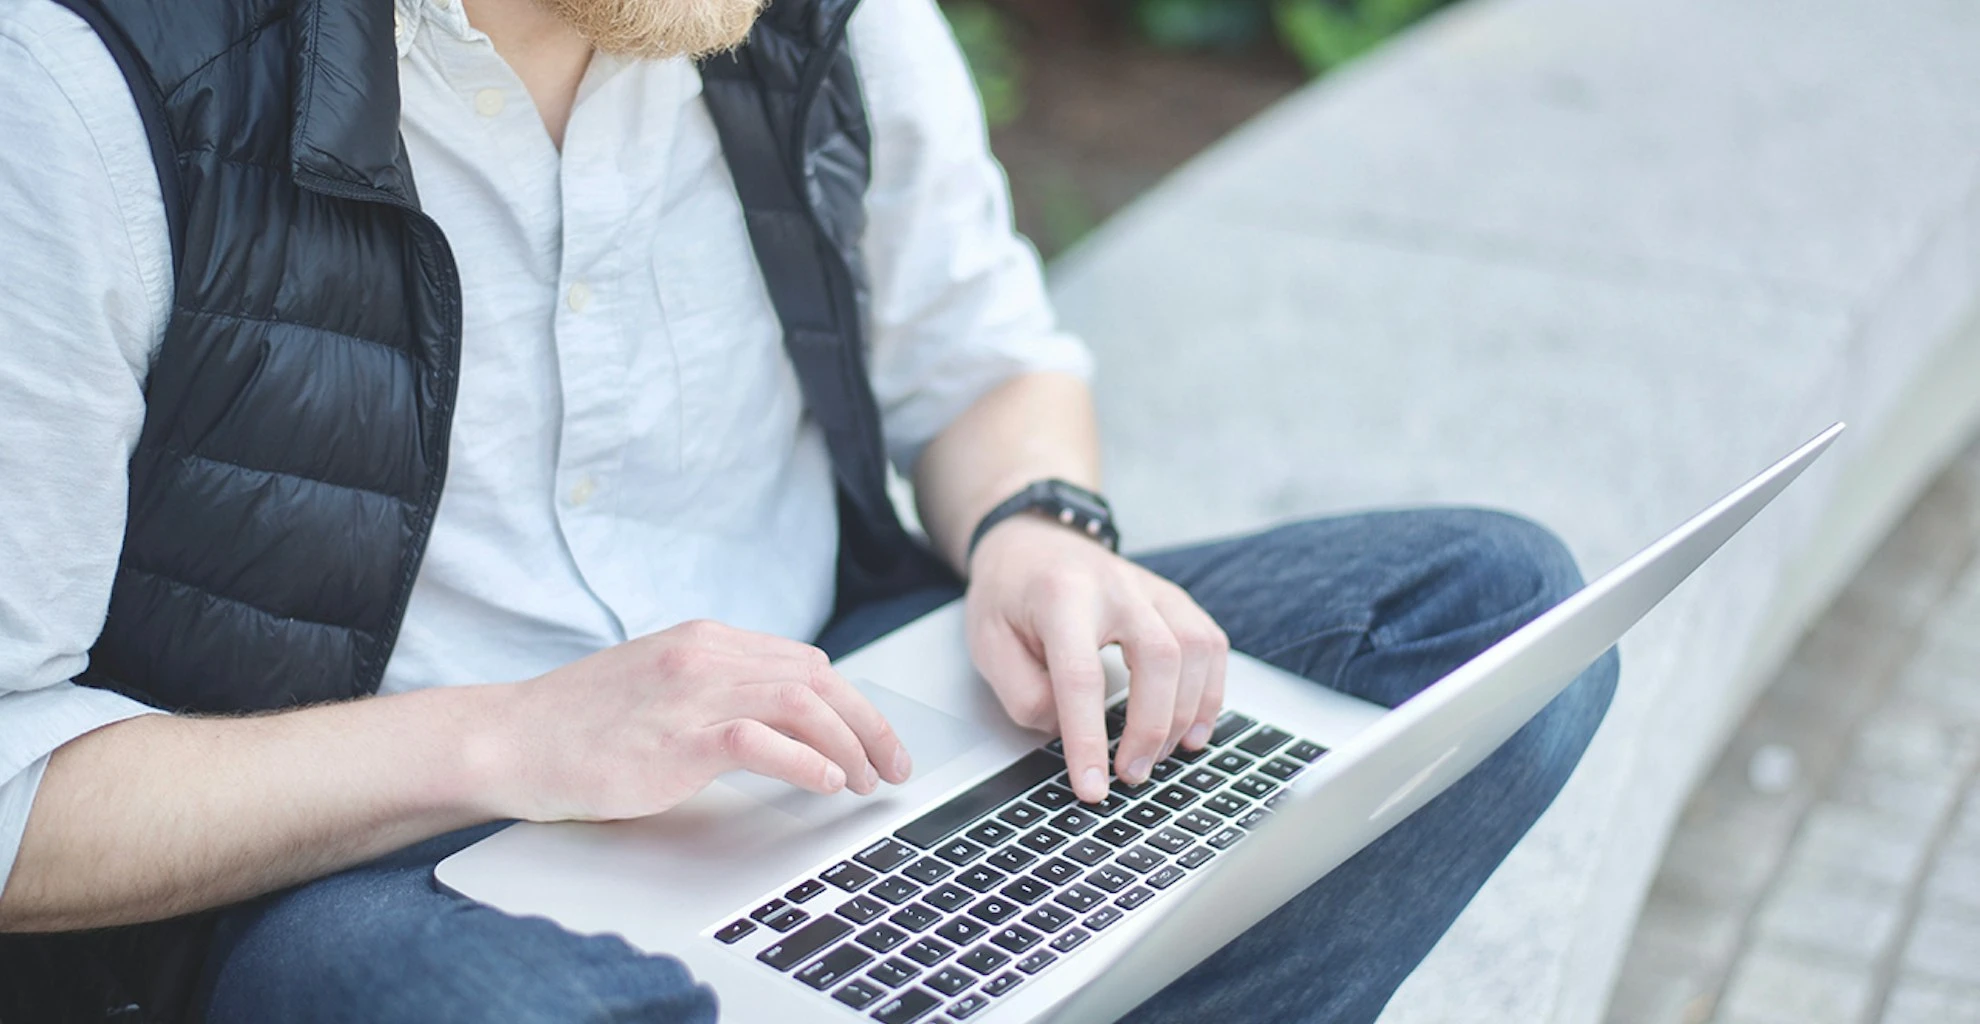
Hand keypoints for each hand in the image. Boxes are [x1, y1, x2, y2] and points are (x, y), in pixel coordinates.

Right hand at [487, 620, 912, 821]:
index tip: (875, 741)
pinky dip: (804, 760)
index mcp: (705, 641)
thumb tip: (782, 720)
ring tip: (865, 781)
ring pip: (801, 703)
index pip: (805, 662)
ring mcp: (690, 693)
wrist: (510, 738)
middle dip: (868, 724)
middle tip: (893, 767)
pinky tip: (826, 783)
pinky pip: (759, 740)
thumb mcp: (660, 687)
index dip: (851, 703)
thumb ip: (715, 689)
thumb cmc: (581, 724)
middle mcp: (706, 657)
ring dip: (848, 745)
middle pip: (817, 679)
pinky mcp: (675, 738)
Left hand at [965, 516, 1228, 802]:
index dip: (1088, 738)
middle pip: (1159, 656)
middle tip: (1131, 775)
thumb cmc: (1009, 595)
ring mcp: (1151, 588)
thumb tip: (1070, 734)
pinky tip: (1193, 729)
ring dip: (1186, 713)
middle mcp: (1115, 585)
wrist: (1032, 542)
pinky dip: (1210, 692)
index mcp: (1061, 595)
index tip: (1092, 786)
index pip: (1081, 675)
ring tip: (1160, 757)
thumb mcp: (989, 645)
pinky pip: (1211, 644)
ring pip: (1196, 647)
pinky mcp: (1174, 599)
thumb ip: (1025, 694)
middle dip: (1152, 727)